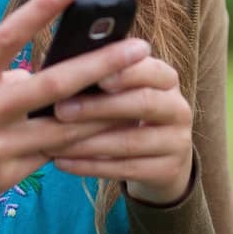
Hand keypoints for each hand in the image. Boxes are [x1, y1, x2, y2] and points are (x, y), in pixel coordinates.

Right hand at [0, 0, 152, 233]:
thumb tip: (40, 79)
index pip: (7, 37)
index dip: (40, 10)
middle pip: (52, 86)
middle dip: (101, 67)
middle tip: (139, 48)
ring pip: (64, 128)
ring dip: (105, 112)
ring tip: (140, 94)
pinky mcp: (4, 177)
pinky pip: (50, 157)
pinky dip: (78, 143)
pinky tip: (108, 134)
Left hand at [47, 53, 194, 205]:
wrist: (161, 155)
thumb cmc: (127, 111)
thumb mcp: (124, 90)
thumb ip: (102, 75)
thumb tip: (56, 62)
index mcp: (166, 79)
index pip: (151, 70)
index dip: (125, 72)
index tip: (95, 74)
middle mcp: (178, 108)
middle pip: (143, 103)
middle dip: (99, 107)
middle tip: (60, 109)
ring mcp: (177, 141)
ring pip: (131, 142)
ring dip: (88, 143)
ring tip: (54, 142)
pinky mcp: (168, 170)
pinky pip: (126, 170)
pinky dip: (90, 166)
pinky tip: (63, 162)